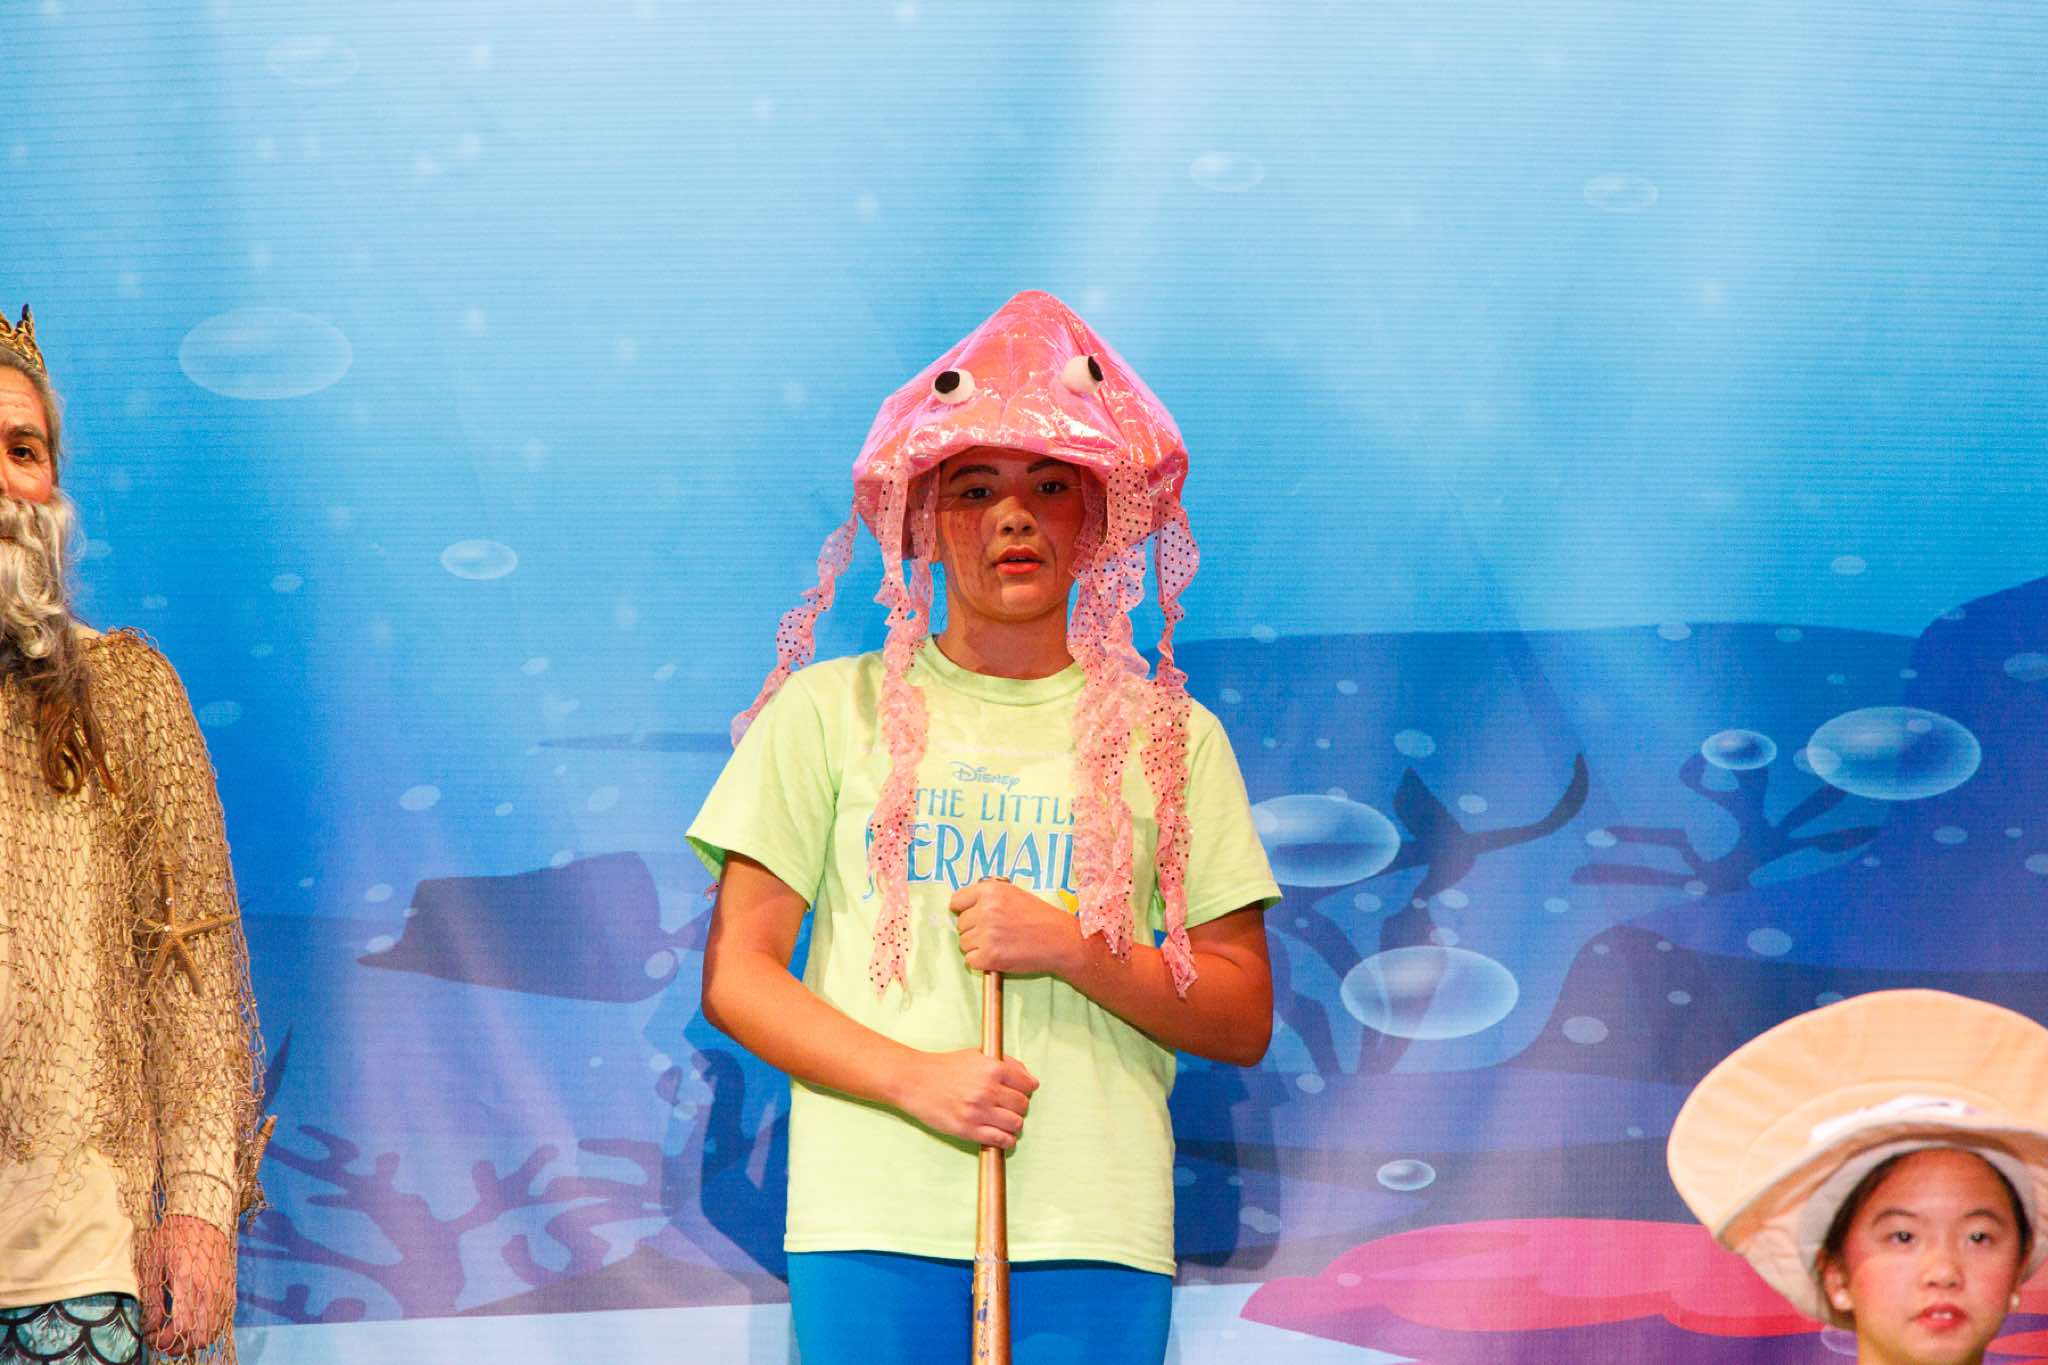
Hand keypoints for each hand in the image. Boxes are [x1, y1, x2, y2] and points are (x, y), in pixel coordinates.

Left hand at [141, 1213, 232, 1354]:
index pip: (182, 1328)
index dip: (165, 1340)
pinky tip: (192, 1320)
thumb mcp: (152, 1263)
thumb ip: (152, 1298)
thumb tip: (150, 1326)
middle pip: (201, 1336)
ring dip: (194, 1338)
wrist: (203, 1215)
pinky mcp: (229, 1287)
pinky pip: (222, 1318)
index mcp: (189, 1284)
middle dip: (180, 1345)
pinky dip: (207, 1327)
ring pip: (214, 1330)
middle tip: (162, 1338)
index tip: (151, 1336)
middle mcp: (210, 1290)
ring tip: (175, 1331)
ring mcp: (223, 1289)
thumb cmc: (173, 1236)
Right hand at [893, 1047, 1039, 1148]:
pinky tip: (1000, 1135)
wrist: (915, 1081)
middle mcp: (988, 1090)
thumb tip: (1030, 1079)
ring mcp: (979, 1111)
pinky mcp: (969, 1130)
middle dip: (1018, 1107)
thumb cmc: (945, 1068)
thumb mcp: (977, 1055)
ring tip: (1003, 1121)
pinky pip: (1001, 1140)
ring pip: (1016, 1124)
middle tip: (1007, 1107)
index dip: (1026, 1089)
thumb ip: (1006, 1063)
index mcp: (993, 1069)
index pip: (1028, 1085)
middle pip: (1023, 1105)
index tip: (1019, 1093)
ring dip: (1013, 1124)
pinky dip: (1006, 1140)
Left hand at [949, 878, 1078, 977]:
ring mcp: (986, 934)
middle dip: (974, 930)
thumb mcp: (1014, 894)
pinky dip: (981, 962)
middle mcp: (986, 910)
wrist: (1061, 941)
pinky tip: (998, 956)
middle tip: (997, 933)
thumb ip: (989, 897)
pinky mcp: (989, 956)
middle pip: (960, 924)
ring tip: (1000, 944)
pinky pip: (970, 961)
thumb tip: (965, 906)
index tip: (973, 916)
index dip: (965, 910)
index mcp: (990, 891)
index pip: (957, 901)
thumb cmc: (1041, 918)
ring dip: (977, 947)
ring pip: (964, 943)